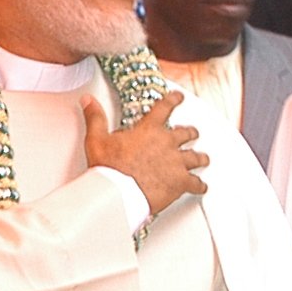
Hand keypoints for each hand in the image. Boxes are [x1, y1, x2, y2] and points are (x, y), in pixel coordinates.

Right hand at [82, 96, 206, 215]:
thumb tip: (88, 101)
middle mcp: (167, 143)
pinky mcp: (181, 182)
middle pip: (186, 133)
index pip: (165, 107)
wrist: (118, 193)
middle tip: (192, 132)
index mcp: (149, 130)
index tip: (178, 97)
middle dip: (190, 132)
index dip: (173, 100)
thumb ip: (95, 117)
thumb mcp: (97, 139)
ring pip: (196, 157)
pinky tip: (201, 186)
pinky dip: (199, 185)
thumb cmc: (110, 168)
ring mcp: (176, 162)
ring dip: (200, 157)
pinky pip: (196, 183)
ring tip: (203, 158)